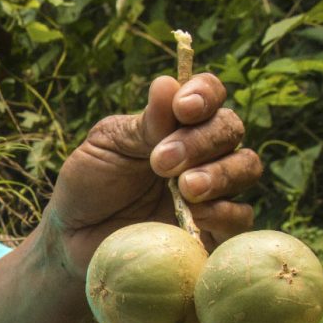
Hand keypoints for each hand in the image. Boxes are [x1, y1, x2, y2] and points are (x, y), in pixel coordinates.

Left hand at [43, 72, 262, 275]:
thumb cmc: (90, 185)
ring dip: (219, 173)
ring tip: (185, 187)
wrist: (76, 239)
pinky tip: (196, 213)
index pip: (209, 94)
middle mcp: (204, 152)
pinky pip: (241, 216)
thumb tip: (168, 83)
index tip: (183, 107)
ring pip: (246, 166)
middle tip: (161, 162)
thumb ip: (143, 124)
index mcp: (177, 123)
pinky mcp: (216, 230)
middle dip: (201, 140)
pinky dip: (224, 211)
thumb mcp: (108, 147)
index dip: (205, 94)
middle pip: (230, 128)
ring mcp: (215, 190)